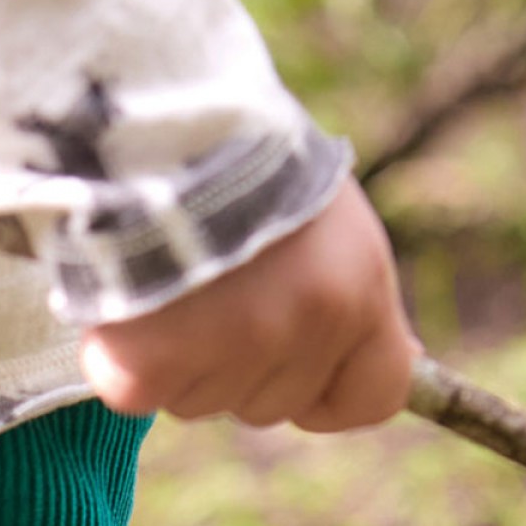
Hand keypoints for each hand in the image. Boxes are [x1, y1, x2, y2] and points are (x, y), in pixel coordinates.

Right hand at [79, 179, 417, 433]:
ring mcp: (228, 349)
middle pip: (271, 405)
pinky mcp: (149, 366)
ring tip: (167, 283)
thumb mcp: (327, 222)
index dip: (332, 395)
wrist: (149, 121)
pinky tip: (126, 307)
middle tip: (213, 290)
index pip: (374, 395)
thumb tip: (401, 366)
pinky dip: (123, 362)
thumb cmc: (241, 162)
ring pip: (202, 403)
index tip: (305, 379)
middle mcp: (302, 326)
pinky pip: (139, 395)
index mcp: (356, 289)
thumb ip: (350, 299)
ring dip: (181, 361)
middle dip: (240, 366)